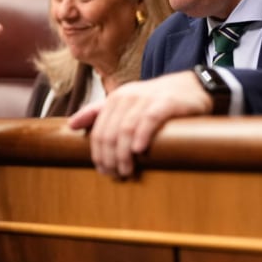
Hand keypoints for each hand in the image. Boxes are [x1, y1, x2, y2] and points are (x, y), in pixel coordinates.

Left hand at [67, 70, 211, 178]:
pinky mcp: (166, 103)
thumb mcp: (124, 103)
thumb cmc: (155, 100)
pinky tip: (139, 150)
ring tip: (127, 170)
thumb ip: (97, 113)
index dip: (98, 154)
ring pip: (126, 129)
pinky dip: (141, 136)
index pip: (99, 132)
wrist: (190, 87)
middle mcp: (127, 97)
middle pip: (110, 133)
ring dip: (124, 154)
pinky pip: (149, 119)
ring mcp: (146, 99)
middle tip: (115, 174)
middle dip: (110, 158)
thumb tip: (70, 124)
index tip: (104, 170)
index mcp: (114, 99)